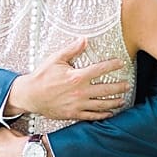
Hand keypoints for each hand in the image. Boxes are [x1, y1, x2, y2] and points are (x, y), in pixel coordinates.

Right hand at [6, 39, 128, 120]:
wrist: (29, 96)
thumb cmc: (41, 76)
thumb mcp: (55, 59)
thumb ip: (72, 50)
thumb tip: (84, 40)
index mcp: (77, 77)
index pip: (100, 69)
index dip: (113, 65)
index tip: (121, 63)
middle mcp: (80, 91)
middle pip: (106, 89)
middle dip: (119, 87)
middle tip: (127, 85)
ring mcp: (78, 104)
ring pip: (102, 104)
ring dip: (114, 101)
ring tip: (122, 99)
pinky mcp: (73, 114)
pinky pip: (91, 116)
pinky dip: (102, 115)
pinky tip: (110, 113)